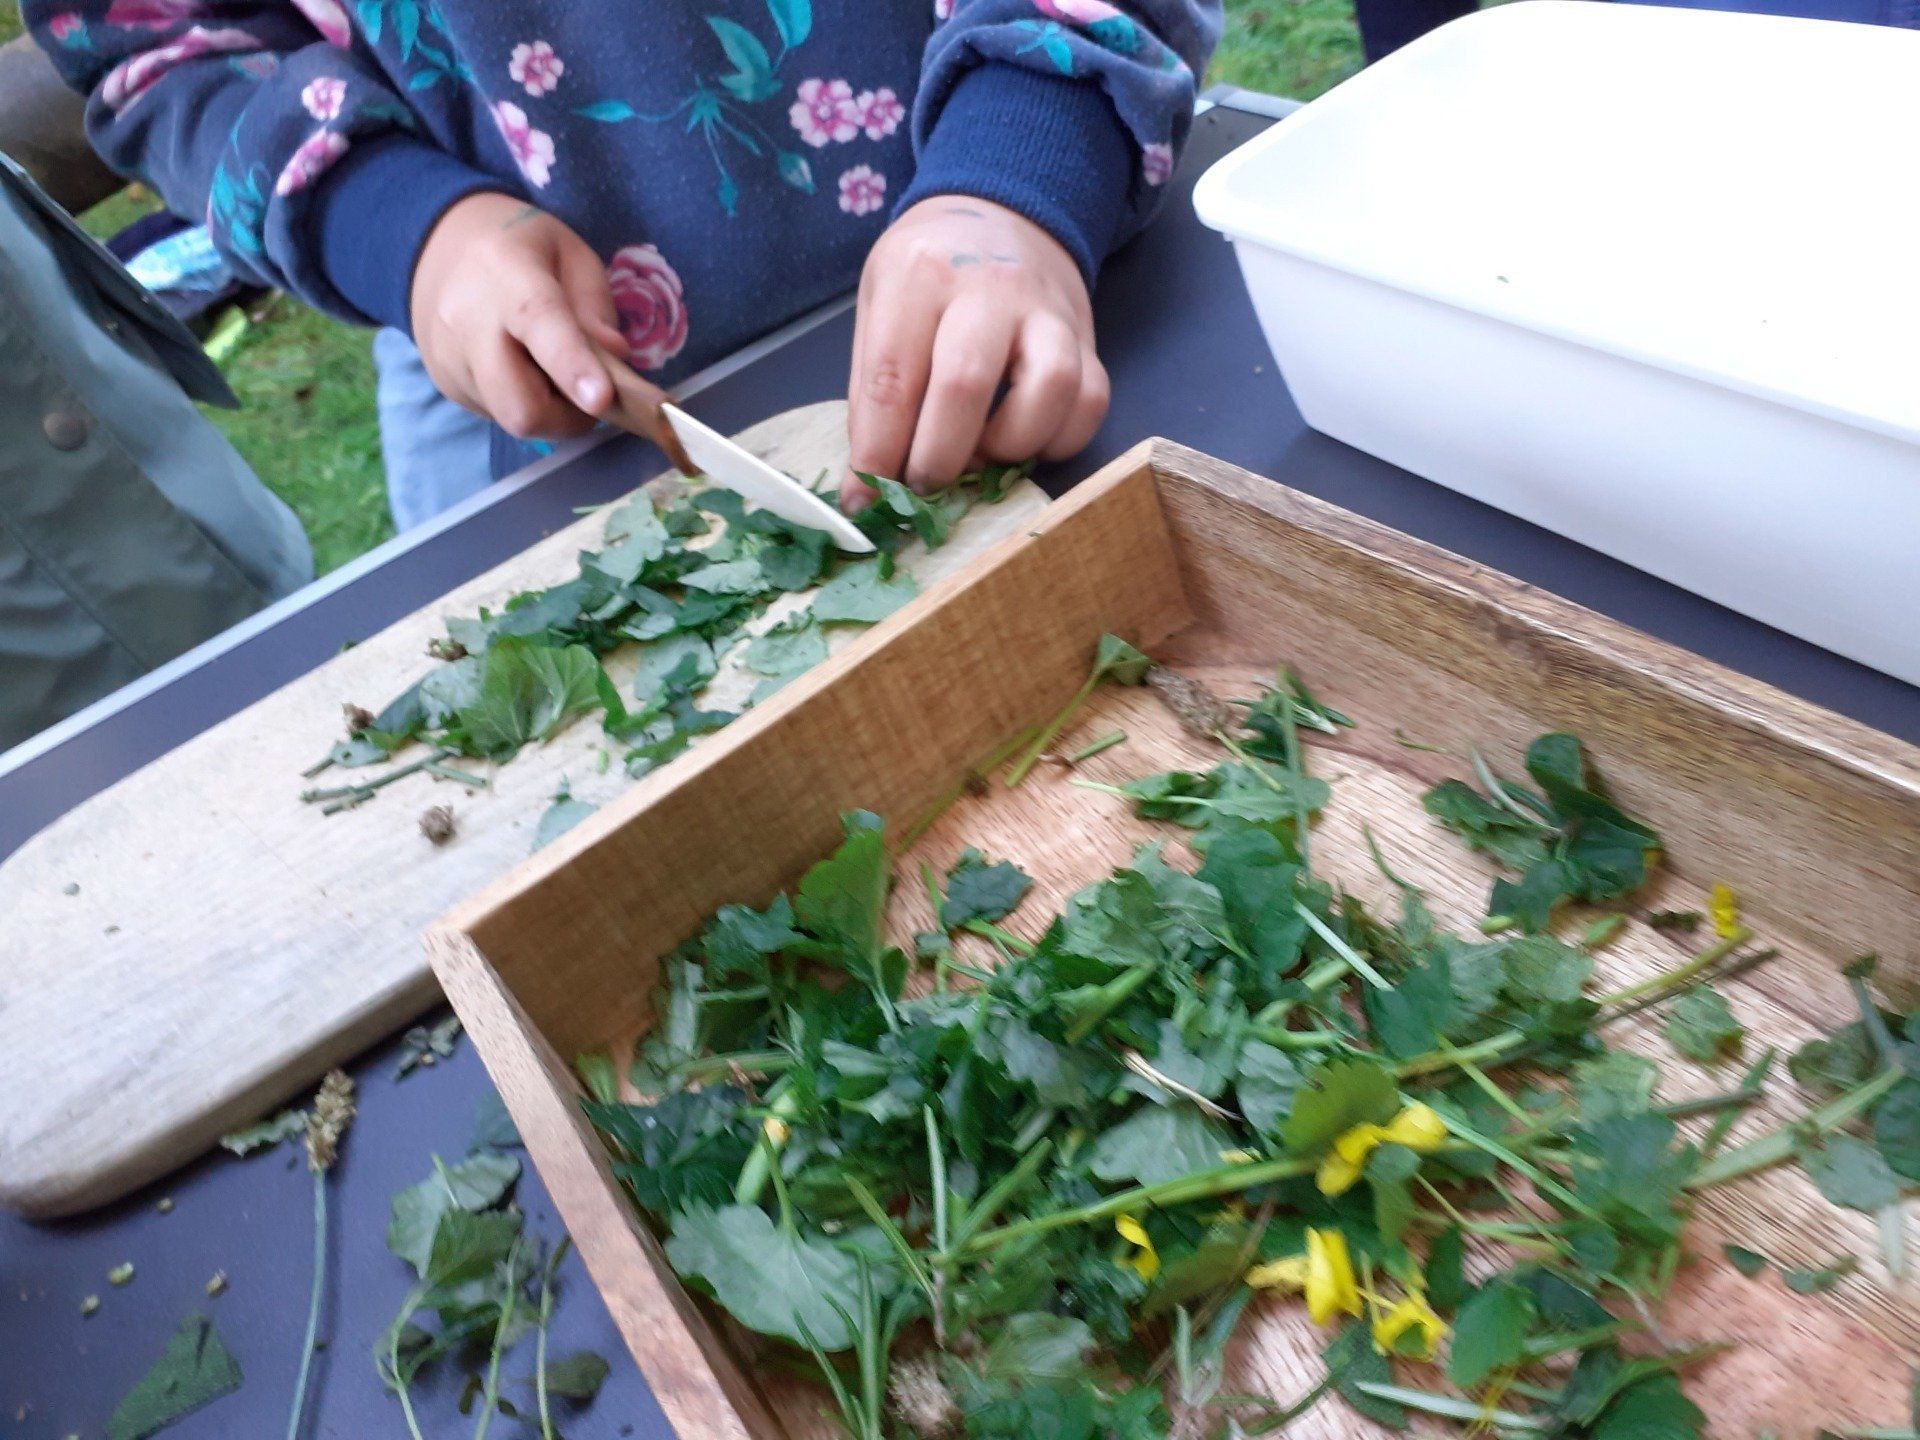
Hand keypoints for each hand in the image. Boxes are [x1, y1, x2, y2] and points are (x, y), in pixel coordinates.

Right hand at [410, 193, 658, 442]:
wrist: (440, 249)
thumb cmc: (521, 249)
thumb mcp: (571, 254)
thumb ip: (594, 304)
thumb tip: (614, 356)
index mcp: (507, 274)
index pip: (540, 324)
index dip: (573, 366)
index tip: (602, 398)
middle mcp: (466, 322)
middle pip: (521, 406)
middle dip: (570, 416)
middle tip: (593, 392)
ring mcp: (450, 361)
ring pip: (514, 420)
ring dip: (552, 412)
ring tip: (555, 373)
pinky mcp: (448, 386)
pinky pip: (500, 416)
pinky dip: (528, 406)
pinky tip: (525, 371)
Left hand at [843, 196, 1108, 507]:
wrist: (1002, 214)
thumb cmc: (929, 272)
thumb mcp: (879, 304)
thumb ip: (873, 392)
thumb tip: (865, 490)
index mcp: (921, 275)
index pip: (894, 379)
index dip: (878, 454)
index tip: (867, 500)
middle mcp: (989, 286)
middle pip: (966, 386)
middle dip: (937, 458)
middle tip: (922, 484)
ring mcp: (1047, 311)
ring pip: (1049, 392)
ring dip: (1008, 448)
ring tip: (979, 454)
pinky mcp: (1087, 338)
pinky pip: (1089, 404)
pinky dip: (1057, 441)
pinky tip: (1023, 440)